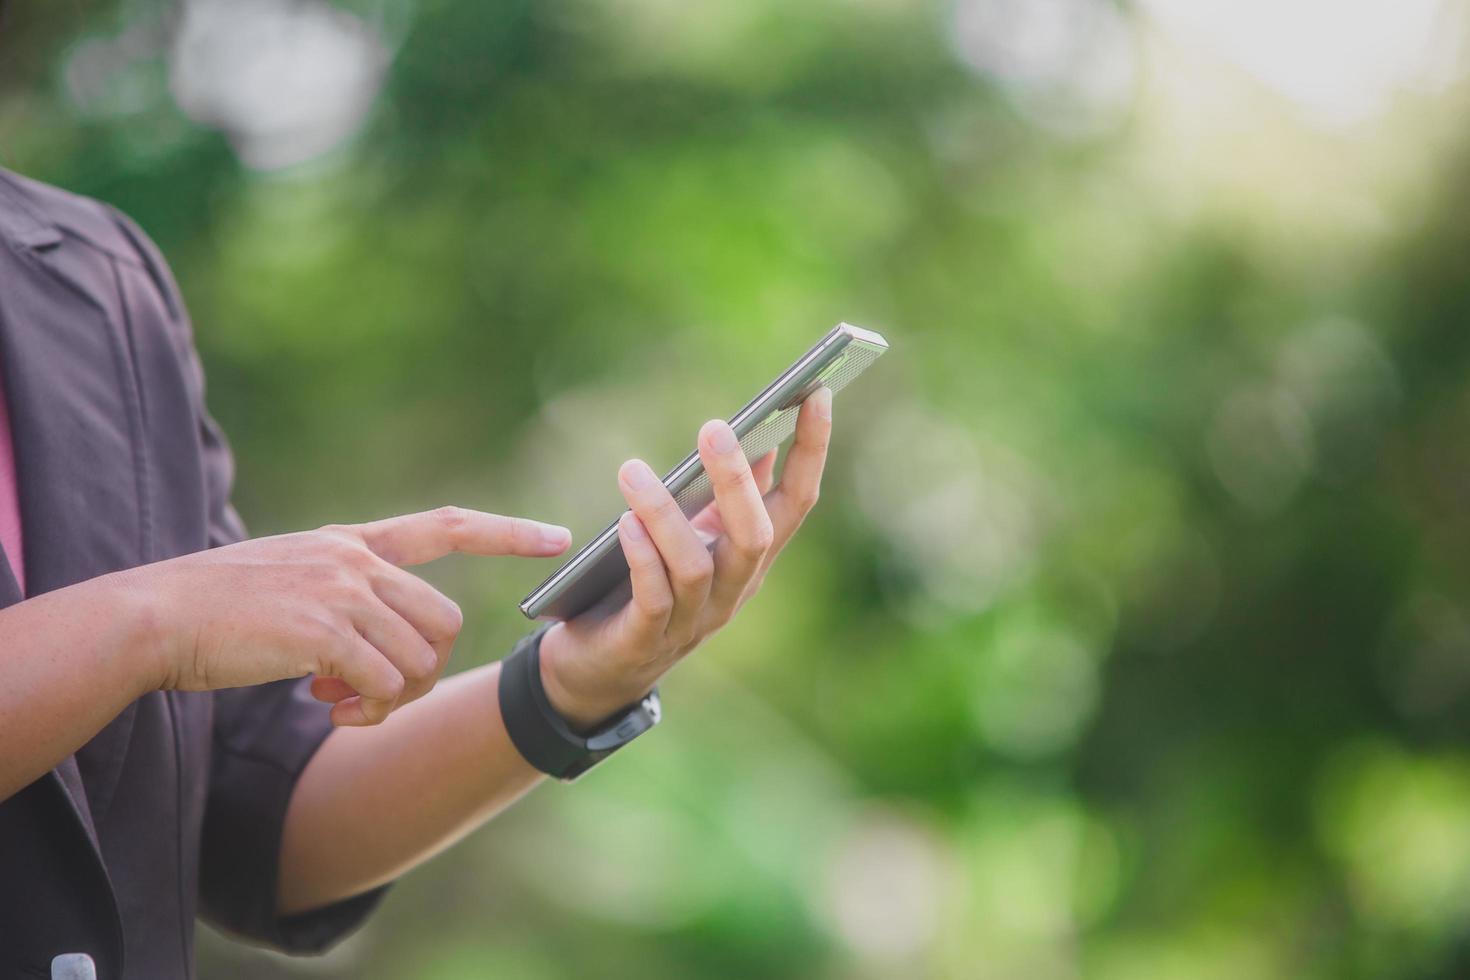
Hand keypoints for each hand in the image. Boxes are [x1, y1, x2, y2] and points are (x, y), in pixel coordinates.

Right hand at [144, 507, 570, 724]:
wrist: (156, 617)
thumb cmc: (218, 610)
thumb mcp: (293, 578)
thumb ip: (346, 597)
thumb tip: (387, 658)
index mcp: (352, 543)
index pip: (446, 525)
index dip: (506, 533)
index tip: (556, 537)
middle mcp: (356, 560)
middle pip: (444, 622)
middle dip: (421, 670)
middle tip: (369, 696)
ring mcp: (343, 591)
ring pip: (421, 657)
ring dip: (390, 697)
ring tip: (338, 703)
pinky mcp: (325, 632)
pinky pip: (386, 683)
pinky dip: (365, 709)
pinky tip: (322, 707)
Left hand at [538, 387, 832, 729]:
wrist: (600, 667)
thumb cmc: (650, 586)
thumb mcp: (694, 536)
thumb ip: (726, 497)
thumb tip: (760, 437)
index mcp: (752, 558)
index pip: (798, 501)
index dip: (813, 450)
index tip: (818, 393)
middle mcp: (734, 590)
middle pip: (754, 536)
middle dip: (736, 481)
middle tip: (713, 427)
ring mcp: (694, 620)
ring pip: (696, 567)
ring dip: (664, 516)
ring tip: (632, 472)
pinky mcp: (646, 640)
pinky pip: (653, 599)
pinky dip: (641, 559)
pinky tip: (623, 525)